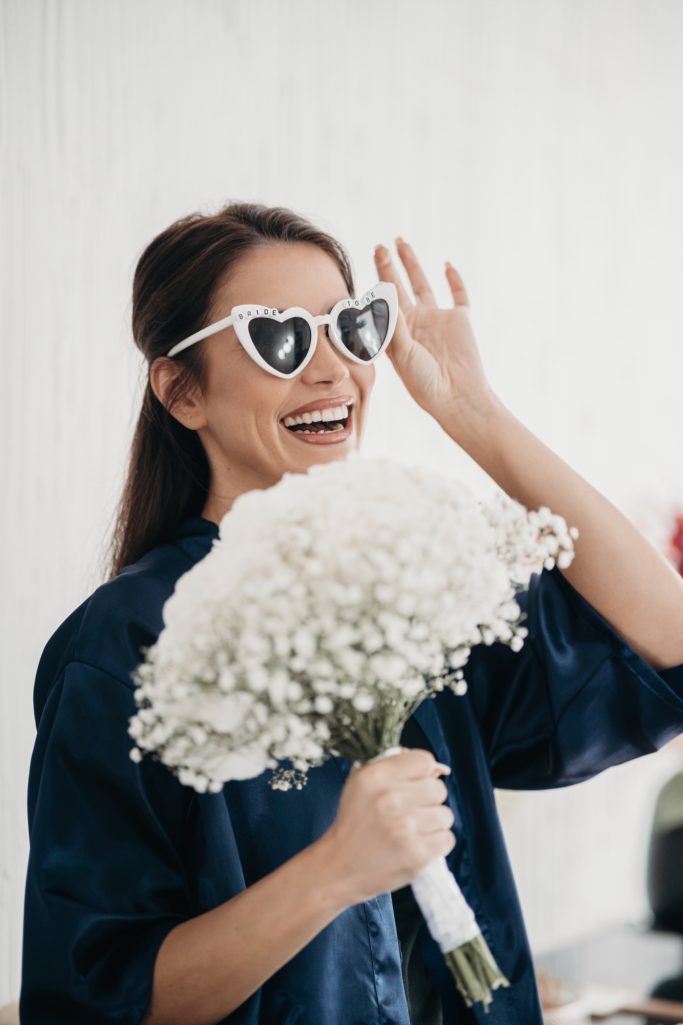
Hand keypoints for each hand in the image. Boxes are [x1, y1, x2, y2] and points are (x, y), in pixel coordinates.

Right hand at [320, 747, 454, 905]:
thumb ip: (395, 766)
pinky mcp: (416, 855)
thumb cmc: (354, 821)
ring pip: (446, 815)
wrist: (339, 866)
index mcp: (375, 776)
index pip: (424, 761)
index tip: (414, 784)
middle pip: (439, 788)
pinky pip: (447, 839)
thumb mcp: (361, 783)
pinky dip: (436, 843)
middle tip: (411, 811)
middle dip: (428, 800)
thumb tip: (438, 769)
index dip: (422, 773)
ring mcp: (404, 828)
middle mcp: (390, 798)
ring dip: (434, 823)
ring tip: (413, 830)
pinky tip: (417, 844)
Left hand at [374, 238, 496, 433]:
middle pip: (399, 287)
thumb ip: (394, 323)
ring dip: (412, 264)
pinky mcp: (459, 320)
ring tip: (401, 242)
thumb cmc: (424, 382)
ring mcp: (437, 319)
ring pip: (423, 284)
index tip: (372, 260)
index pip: (382, 301)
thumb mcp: (403, 353)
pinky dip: (455, 280)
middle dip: (388, 266)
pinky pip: (458, 295)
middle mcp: (415, 323)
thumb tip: (385, 291)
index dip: (377, 280)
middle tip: (379, 246)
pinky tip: (446, 265)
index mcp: (396, 333)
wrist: (457, 396)